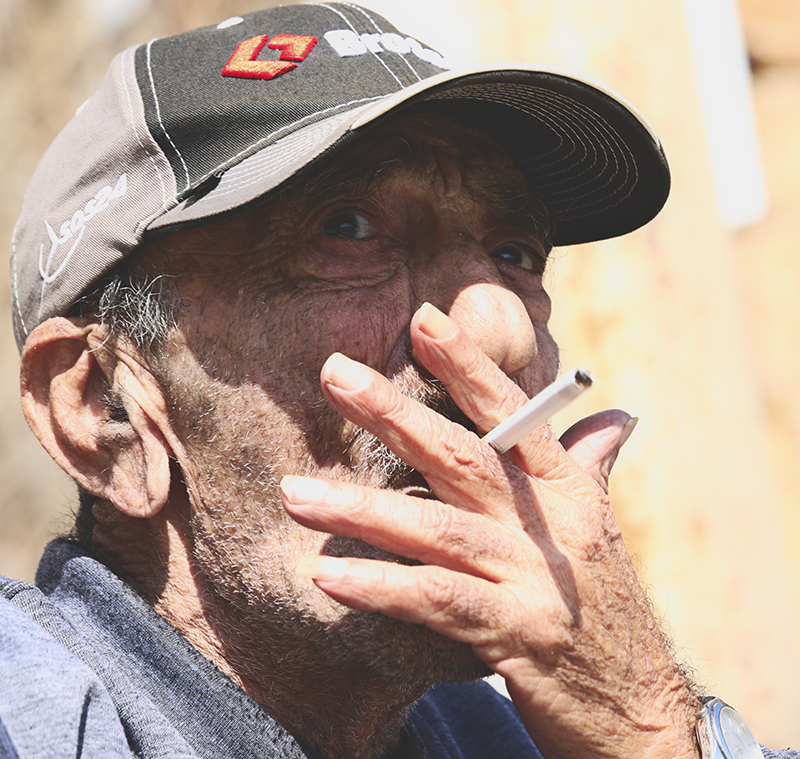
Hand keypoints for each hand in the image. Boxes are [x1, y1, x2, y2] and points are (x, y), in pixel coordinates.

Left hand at [280, 303, 699, 758]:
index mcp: (564, 487)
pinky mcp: (513, 636)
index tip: (424, 318)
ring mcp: (530, 579)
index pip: (512, 411)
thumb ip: (591, 464)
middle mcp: (547, 523)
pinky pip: (436, 603)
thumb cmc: (609, 610)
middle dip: (393, 411)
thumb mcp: (600, 528)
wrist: (641, 708)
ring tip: (293, 493)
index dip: (468, 364)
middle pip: (461, 455)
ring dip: (359, 510)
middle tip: (333, 371)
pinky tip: (327, 577)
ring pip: (434, 529)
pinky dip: (382, 588)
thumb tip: (616, 415)